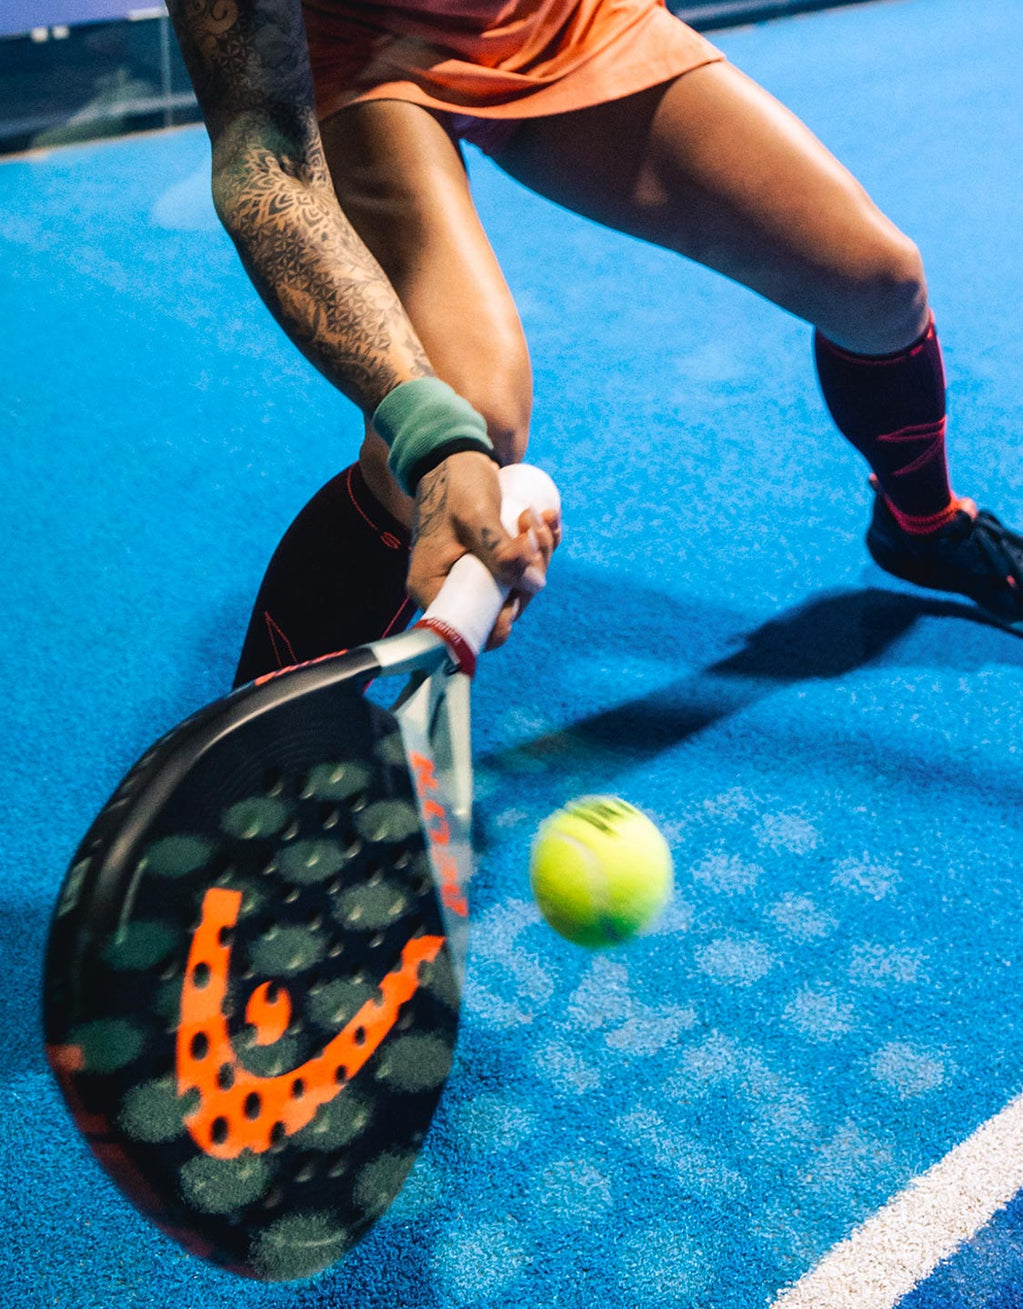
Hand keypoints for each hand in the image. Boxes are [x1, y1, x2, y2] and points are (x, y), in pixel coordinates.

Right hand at [407, 451, 560, 648]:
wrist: (453, 454)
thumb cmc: (455, 483)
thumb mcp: (476, 517)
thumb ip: (500, 551)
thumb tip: (534, 585)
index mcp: (433, 587)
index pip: (470, 628)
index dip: (503, 618)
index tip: (519, 590)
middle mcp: (451, 587)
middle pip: (503, 607)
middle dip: (529, 573)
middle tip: (530, 532)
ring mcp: (473, 574)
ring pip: (519, 585)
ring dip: (539, 553)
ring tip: (535, 517)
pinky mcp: (491, 559)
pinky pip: (523, 566)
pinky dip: (542, 545)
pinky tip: (548, 518)